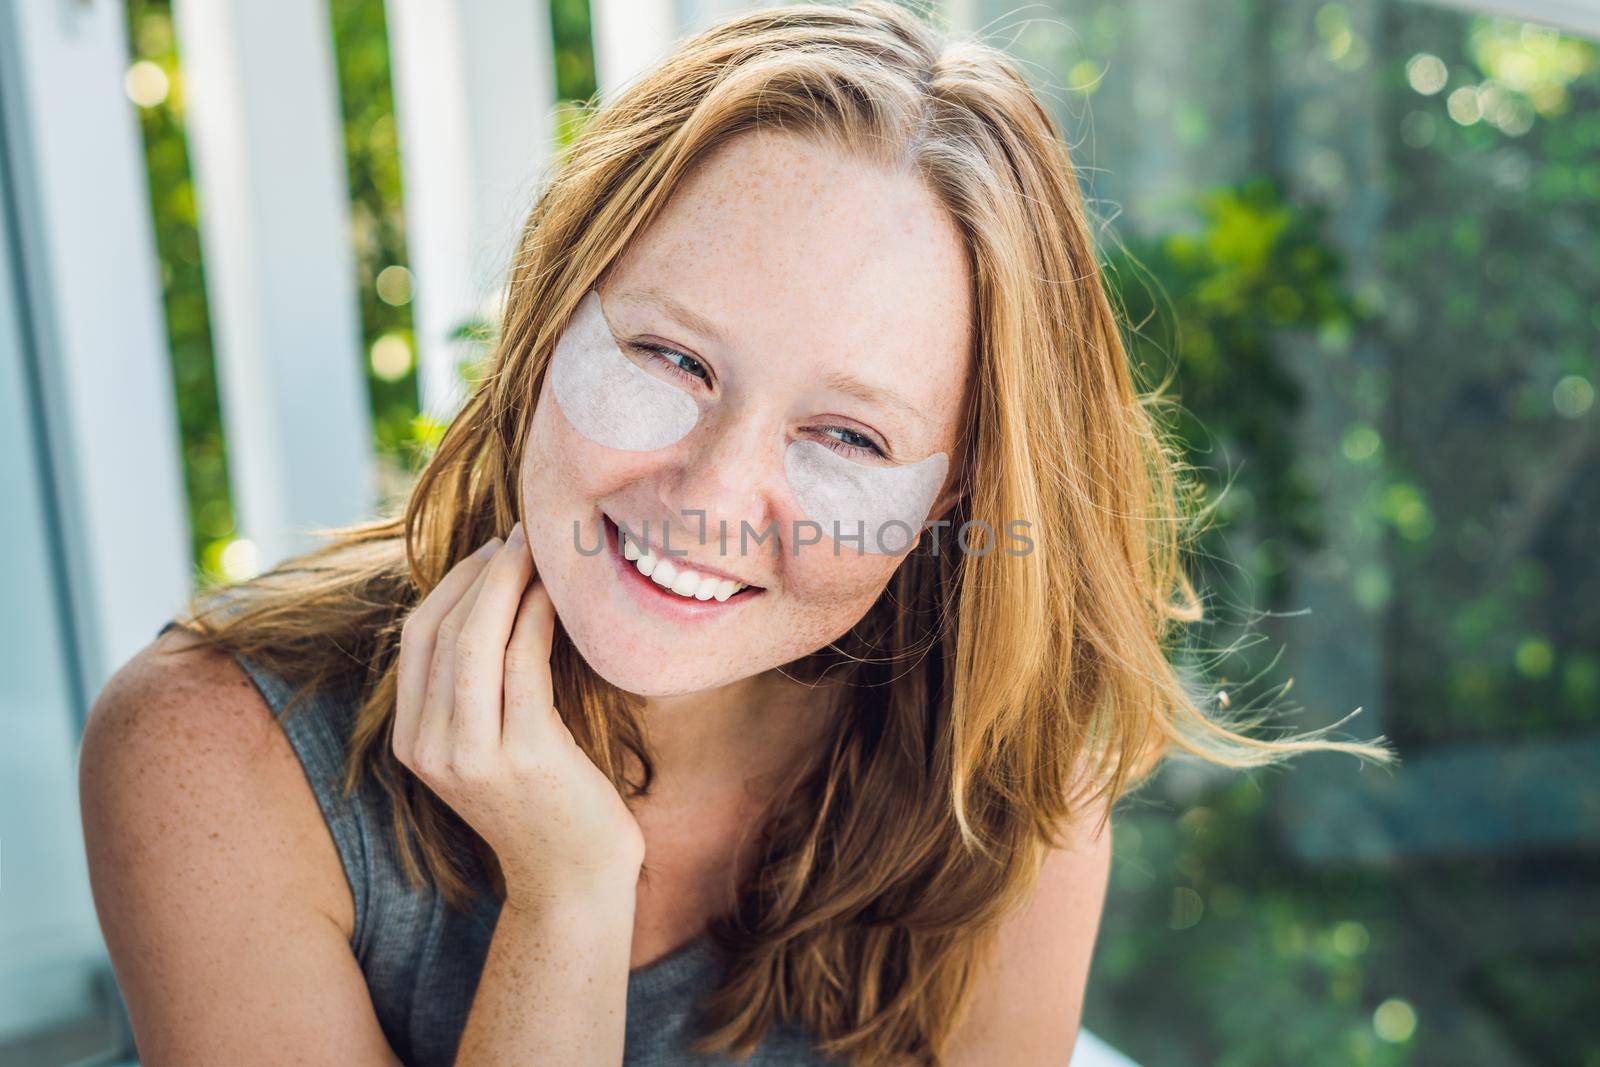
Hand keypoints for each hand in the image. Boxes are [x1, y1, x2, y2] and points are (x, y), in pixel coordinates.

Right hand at [392, 522, 645, 908]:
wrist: (573, 881)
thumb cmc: (544, 802)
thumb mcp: (489, 745)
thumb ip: (473, 689)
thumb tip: (490, 597)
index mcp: (412, 743)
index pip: (416, 639)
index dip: (451, 585)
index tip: (491, 552)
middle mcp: (432, 749)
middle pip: (442, 631)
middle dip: (482, 573)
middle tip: (521, 536)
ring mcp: (474, 754)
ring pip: (477, 641)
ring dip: (509, 583)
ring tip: (540, 551)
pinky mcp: (526, 754)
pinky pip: (523, 662)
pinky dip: (538, 617)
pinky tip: (558, 596)